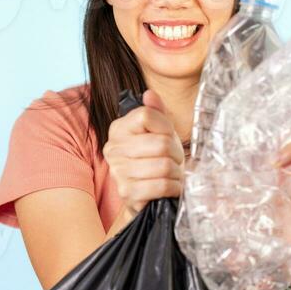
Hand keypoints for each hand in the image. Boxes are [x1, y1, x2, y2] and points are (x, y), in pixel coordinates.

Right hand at [103, 89, 185, 216]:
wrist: (149, 195)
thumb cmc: (155, 160)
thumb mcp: (159, 132)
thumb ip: (156, 111)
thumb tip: (149, 94)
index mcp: (118, 129)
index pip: (146, 115)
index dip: (166, 126)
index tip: (169, 136)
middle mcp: (113, 149)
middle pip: (161, 143)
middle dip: (177, 153)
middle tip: (176, 160)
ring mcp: (118, 172)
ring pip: (164, 165)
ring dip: (177, 172)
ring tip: (174, 174)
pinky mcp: (127, 193)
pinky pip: (161, 185)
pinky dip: (173, 187)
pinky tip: (172, 186)